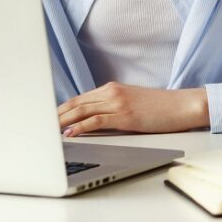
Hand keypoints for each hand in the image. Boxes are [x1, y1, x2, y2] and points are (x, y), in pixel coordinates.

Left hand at [58, 82, 208, 135]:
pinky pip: (96, 120)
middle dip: (56, 115)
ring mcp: (118, 102)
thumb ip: (112, 107)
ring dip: (62, 122)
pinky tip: (70, 134)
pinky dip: (79, 127)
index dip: (61, 108)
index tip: (47, 118)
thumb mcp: (132, 103)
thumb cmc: (159, 107)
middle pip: (75, 103)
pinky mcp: (124, 115)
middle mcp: (111, 92)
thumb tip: (91, 122)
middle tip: (39, 125)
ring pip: (81, 111)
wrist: (181, 106)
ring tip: (47, 131)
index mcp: (112, 88)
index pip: (79, 98)